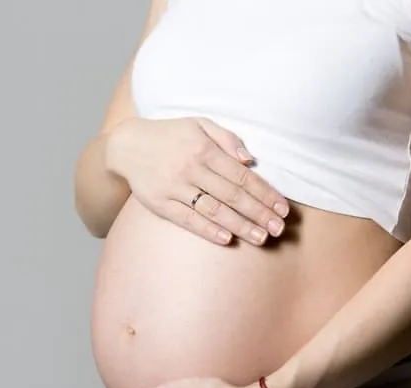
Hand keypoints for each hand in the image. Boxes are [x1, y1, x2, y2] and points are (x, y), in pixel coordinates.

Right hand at [105, 117, 288, 244]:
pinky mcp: (159, 203)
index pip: (242, 176)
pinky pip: (187, 219)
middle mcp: (191, 168)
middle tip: (279, 229)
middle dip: (259, 213)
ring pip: (213, 210)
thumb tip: (249, 161)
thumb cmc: (169, 135)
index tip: (283, 209)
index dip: (265, 193)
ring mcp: (174, 187)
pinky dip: (207, 230)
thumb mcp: (198, 124)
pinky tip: (226, 239)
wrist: (127, 146)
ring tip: (260, 238)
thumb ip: (227, 139)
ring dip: (239, 225)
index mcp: (204, 149)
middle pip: (233, 195)